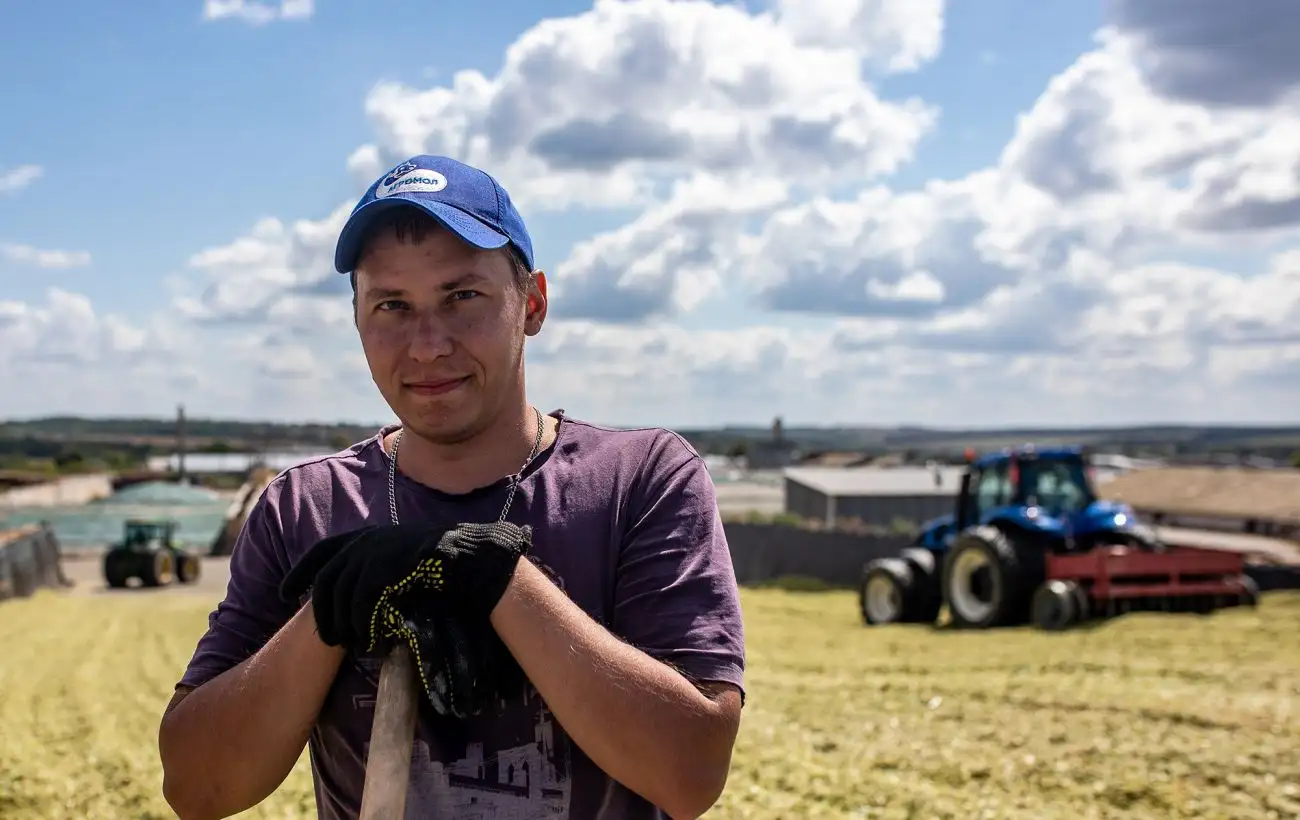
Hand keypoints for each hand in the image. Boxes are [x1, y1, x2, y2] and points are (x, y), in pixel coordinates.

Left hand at [278, 520, 531, 650]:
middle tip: (326, 636)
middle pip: (327, 578)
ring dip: (342, 621)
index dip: (299, 572)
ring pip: (342, 592)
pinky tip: (368, 639)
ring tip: (349, 642)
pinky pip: (363, 600)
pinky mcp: (390, 565)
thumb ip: (377, 574)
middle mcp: (369, 539)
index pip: (322, 552)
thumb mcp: (402, 565)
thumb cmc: (444, 568)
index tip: (285, 593)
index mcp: (368, 535)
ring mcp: (379, 550)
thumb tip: (354, 597)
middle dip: (321, 610)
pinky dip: (363, 622)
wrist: (476, 561)